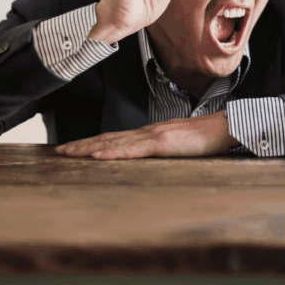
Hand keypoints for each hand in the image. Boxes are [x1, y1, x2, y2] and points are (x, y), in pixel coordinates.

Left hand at [54, 111, 239, 158]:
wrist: (226, 127)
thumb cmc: (208, 138)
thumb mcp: (180, 145)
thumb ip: (164, 149)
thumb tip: (151, 157)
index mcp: (151, 134)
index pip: (116, 138)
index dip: (93, 142)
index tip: (74, 148)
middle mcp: (147, 132)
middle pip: (108, 137)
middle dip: (82, 145)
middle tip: (58, 151)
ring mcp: (154, 136)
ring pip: (114, 142)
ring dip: (89, 148)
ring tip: (68, 153)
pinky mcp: (163, 143)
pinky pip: (133, 149)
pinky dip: (113, 152)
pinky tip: (97, 156)